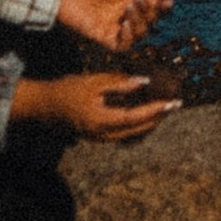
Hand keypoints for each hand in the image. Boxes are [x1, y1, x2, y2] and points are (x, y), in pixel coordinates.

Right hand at [14, 69, 178, 141]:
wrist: (46, 105)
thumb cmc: (68, 89)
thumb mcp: (94, 81)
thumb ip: (119, 83)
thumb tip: (144, 82)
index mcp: (101, 120)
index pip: (135, 117)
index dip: (156, 110)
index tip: (173, 103)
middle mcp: (102, 134)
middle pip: (137, 130)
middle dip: (157, 118)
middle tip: (173, 106)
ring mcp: (100, 138)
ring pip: (132, 135)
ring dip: (148, 123)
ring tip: (162, 110)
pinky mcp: (98, 136)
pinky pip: (123, 135)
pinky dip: (137, 126)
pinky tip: (144, 115)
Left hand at [55, 0, 172, 52]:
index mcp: (133, 0)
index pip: (154, 7)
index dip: (163, 6)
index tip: (168, 2)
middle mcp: (128, 16)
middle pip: (151, 21)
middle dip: (150, 12)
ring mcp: (118, 28)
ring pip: (141, 33)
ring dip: (140, 21)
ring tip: (129, 8)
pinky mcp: (107, 39)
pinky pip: (125, 44)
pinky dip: (129, 36)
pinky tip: (125, 24)